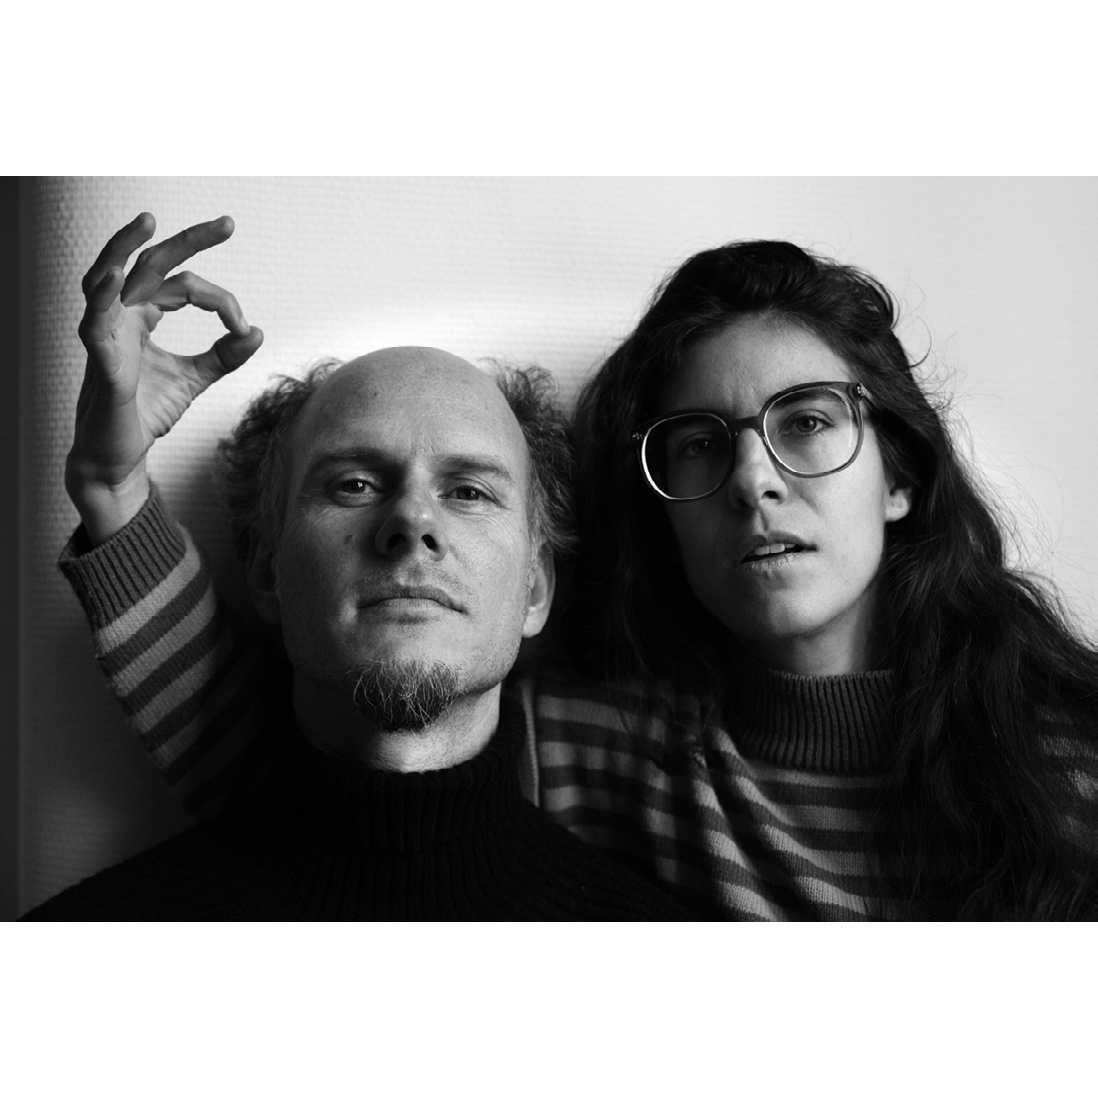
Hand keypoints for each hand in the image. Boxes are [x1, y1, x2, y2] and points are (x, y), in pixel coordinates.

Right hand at [66, 212, 263, 543]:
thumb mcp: (195, 380)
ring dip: (124, 247)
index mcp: (142, 315)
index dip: (222, 303)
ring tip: (149, 221)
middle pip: (151, 264)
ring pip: (110, 277)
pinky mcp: (99, 359)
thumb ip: (224, 356)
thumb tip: (256, 332)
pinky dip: (103, 295)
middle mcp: (121, 315)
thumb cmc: (147, 413)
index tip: (242, 328)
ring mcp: (105, 333)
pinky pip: (94, 321)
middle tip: (228, 224)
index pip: (184, 285)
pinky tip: (115, 275)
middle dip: (189, 241)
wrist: (122, 456)